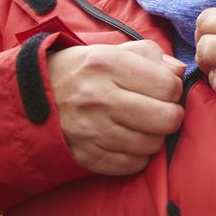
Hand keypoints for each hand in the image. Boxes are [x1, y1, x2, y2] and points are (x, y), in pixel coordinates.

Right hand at [47, 40, 185, 175]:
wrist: (36, 95)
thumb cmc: (88, 70)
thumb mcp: (117, 51)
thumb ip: (153, 56)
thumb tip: (179, 72)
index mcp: (108, 65)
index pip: (168, 86)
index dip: (175, 89)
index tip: (165, 90)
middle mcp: (99, 98)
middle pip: (166, 119)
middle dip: (171, 116)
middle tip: (161, 111)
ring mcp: (91, 130)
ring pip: (152, 145)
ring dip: (155, 137)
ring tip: (143, 126)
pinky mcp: (86, 155)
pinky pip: (132, 165)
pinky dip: (137, 156)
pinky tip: (129, 141)